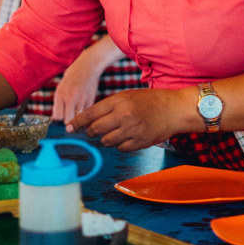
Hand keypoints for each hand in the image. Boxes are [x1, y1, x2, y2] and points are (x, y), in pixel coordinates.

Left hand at [52, 49, 104, 122]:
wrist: (88, 66)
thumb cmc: (72, 76)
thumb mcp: (61, 87)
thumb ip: (59, 103)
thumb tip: (57, 119)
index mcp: (60, 94)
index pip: (57, 117)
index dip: (57, 121)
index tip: (59, 121)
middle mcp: (70, 98)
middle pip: (68, 121)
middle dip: (68, 124)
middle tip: (69, 122)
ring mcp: (82, 100)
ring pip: (79, 120)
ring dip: (78, 121)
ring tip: (77, 119)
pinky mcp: (91, 100)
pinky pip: (87, 114)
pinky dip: (86, 116)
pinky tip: (85, 112)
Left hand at [66, 88, 185, 151]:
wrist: (174, 109)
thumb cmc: (151, 101)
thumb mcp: (128, 96)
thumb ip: (109, 107)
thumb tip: (89, 121)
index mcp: (119, 101)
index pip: (90, 114)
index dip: (77, 122)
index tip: (69, 127)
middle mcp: (123, 116)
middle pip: (95, 130)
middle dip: (91, 132)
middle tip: (93, 131)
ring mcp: (131, 130)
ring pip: (106, 141)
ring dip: (106, 139)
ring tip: (116, 132)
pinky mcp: (139, 143)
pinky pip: (120, 148)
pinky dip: (120, 144)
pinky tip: (128, 136)